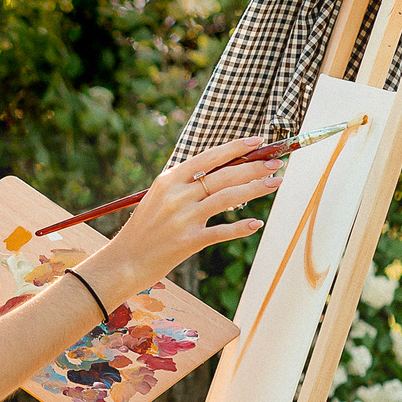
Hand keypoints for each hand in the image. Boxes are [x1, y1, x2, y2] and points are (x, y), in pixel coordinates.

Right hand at [81, 138, 279, 302]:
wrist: (125, 261)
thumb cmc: (144, 229)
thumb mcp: (157, 198)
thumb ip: (182, 184)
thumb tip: (215, 170)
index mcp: (169, 180)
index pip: (209, 158)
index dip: (236, 148)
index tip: (258, 141)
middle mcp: (177, 196)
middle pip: (224, 176)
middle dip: (254, 167)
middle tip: (276, 163)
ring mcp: (184, 218)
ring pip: (228, 198)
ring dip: (255, 189)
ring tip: (275, 183)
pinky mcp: (189, 242)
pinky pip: (222, 231)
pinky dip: (241, 227)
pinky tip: (256, 223)